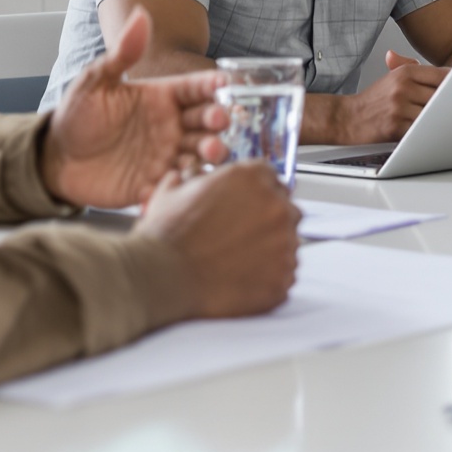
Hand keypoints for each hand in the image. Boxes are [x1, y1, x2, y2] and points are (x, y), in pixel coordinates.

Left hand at [41, 5, 229, 208]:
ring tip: (210, 152)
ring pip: (201, 152)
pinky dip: (186, 182)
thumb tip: (140, 14)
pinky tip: (182, 180)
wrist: (57, 159)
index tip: (225, 83)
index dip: (213, 85)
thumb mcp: (95, 82)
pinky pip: (179, 183)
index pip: (196, 87)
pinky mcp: (157, 182)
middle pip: (207, 120)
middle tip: (219, 121)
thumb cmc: (77, 116)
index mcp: (162, 97)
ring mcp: (167, 154)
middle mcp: (171, 125)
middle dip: (218, 120)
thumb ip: (122, 53)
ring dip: (211, 152)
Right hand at [134, 162, 299, 319]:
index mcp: (252, 178)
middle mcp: (275, 207)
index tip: (247, 205)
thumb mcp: (173, 189)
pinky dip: (270, 277)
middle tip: (241, 236)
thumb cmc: (166, 236)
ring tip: (238, 260)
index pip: (270, 177)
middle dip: (267, 219)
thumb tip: (195, 174)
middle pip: (285, 208)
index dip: (255, 192)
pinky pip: (286, 275)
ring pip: (288, 242)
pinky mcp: (283, 278)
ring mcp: (283, 244)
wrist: (163, 276)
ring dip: (270, 248)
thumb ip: (194, 176)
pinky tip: (244, 278)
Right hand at [311, 51, 447, 143]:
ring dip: (443, 120)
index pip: (444, 75)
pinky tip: (433, 134)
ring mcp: (399, 107)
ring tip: (451, 123)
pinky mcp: (395, 127)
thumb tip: (449, 71)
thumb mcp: (394, 78)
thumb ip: (419, 72)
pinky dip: (429, 134)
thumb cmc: (374, 101)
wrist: (347, 118)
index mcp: (405, 73)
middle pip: (443, 95)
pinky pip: (422, 131)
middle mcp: (403, 87)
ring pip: (435, 114)